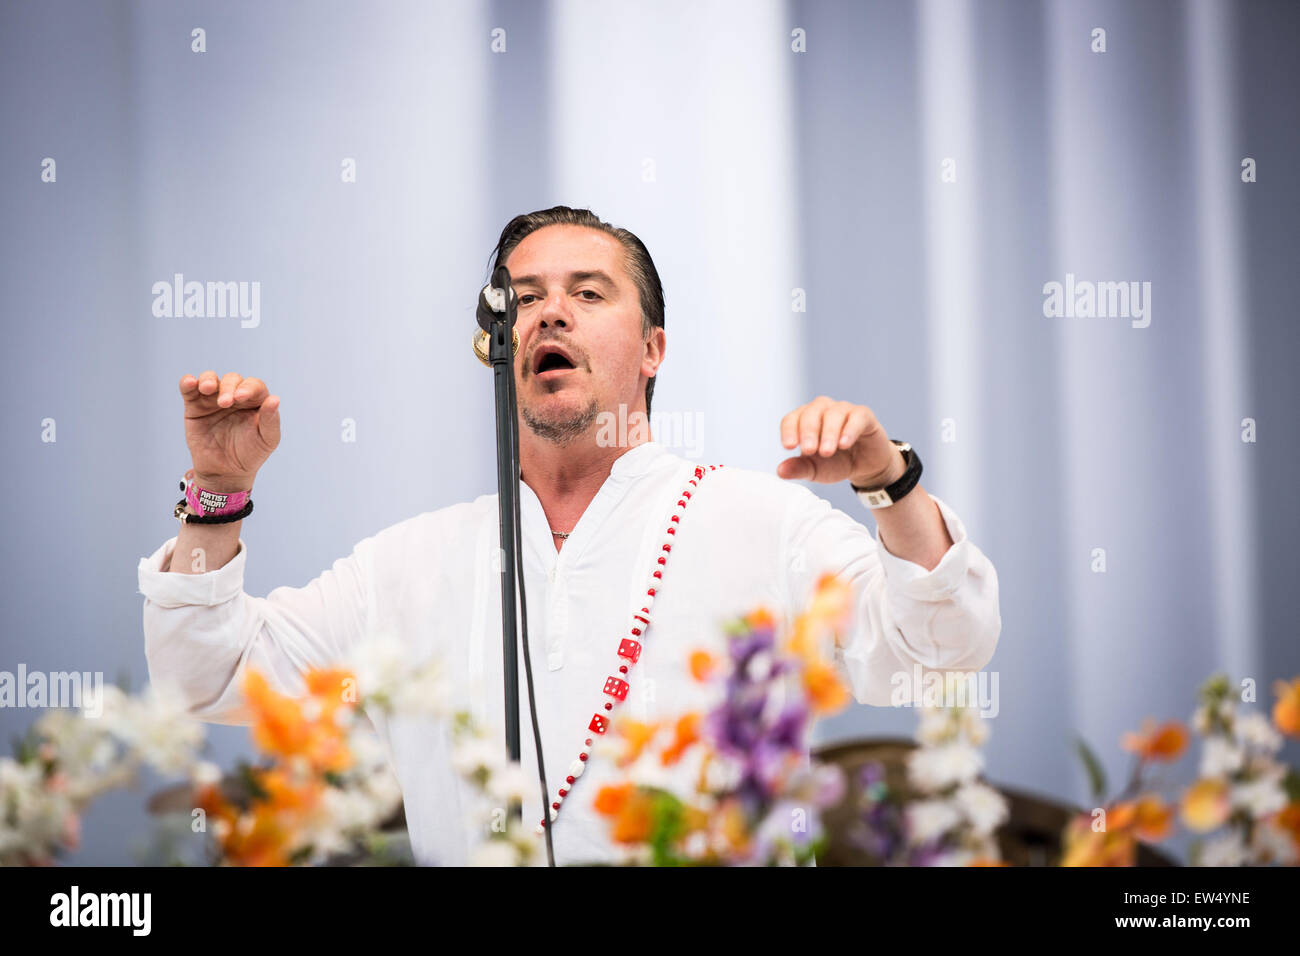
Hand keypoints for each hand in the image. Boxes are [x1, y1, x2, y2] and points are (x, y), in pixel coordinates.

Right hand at [180, 371, 280, 490]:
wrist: (225, 472)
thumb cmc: (250, 454)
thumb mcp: (267, 440)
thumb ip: (270, 420)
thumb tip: (275, 399)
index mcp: (255, 401)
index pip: (254, 386)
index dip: (248, 388)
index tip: (241, 398)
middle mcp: (235, 396)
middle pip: (232, 380)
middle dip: (228, 388)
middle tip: (225, 403)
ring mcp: (214, 400)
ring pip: (210, 379)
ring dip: (208, 380)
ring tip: (208, 389)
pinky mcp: (195, 406)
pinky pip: (189, 389)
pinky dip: (188, 382)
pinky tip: (190, 383)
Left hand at [777, 396, 904, 487]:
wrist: (864, 467)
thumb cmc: (836, 463)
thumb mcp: (815, 470)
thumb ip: (799, 468)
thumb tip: (780, 471)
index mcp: (805, 420)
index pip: (791, 419)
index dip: (789, 430)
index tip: (789, 447)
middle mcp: (822, 410)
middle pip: (811, 412)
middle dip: (808, 432)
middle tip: (809, 450)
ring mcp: (844, 410)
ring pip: (833, 413)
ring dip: (828, 432)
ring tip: (826, 451)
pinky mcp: (864, 416)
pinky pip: (856, 417)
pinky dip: (849, 430)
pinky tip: (844, 443)